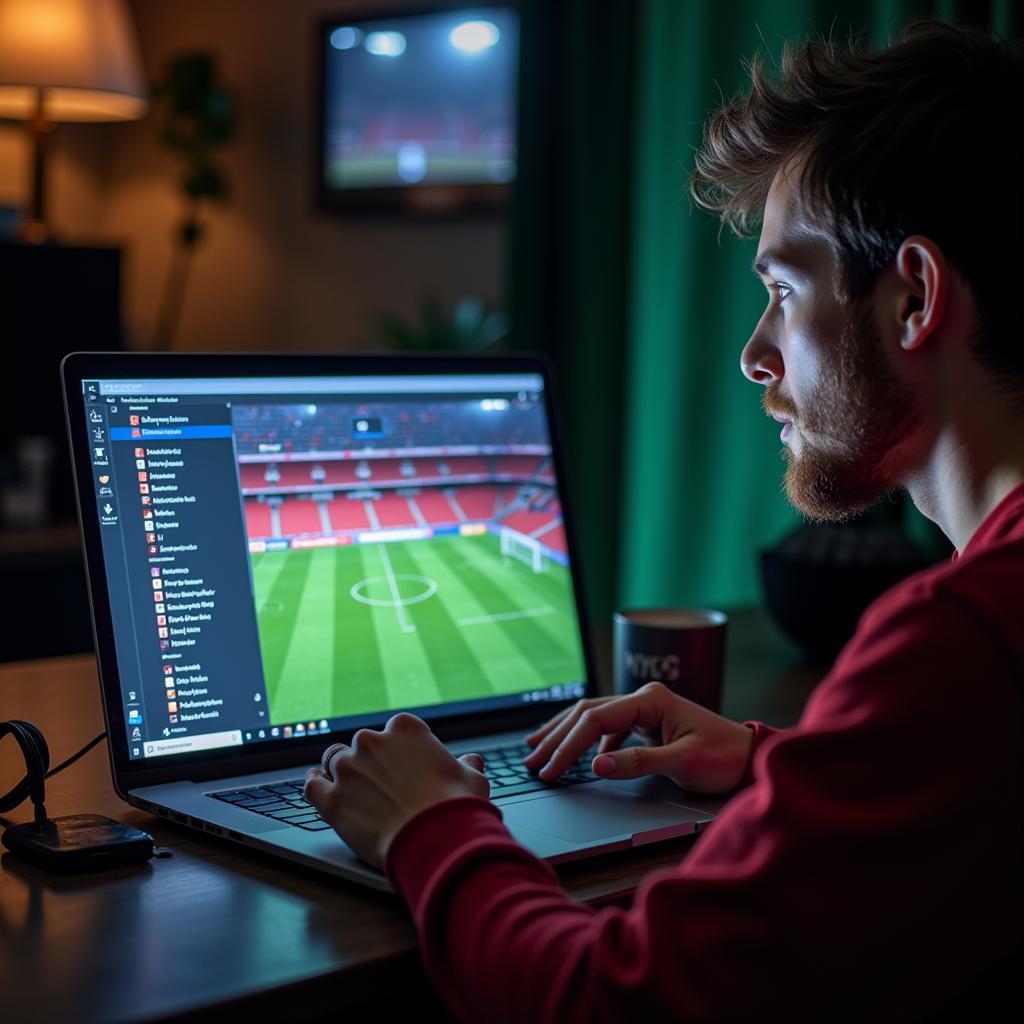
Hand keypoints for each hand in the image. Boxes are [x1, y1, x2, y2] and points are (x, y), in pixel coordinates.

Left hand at [304, 712, 488, 870]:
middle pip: (364, 745)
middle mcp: (372, 740)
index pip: (396, 732)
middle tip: (384, 786)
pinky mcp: (332, 799)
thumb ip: (466, 766)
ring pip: (336, 762)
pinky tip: (314, 783)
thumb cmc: (456, 807)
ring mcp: (348, 769)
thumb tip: (471, 763)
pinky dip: (314, 784)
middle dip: (372, 762)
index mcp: (405, 728)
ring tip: (352, 789)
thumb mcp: (471, 779)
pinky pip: (313, 786)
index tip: (405, 767)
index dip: (400, 751)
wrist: (435, 840)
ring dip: (344, 773)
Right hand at [522, 682, 753, 794]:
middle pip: (587, 713)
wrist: (752, 759)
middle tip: (531, 761)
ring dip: (565, 735)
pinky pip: (607, 728)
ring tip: (537, 751)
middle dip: (556, 738)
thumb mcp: (682, 763)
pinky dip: (586, 741)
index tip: (549, 769)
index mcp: (650, 700)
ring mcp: (644, 709)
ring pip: (593, 717)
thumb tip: (596, 765)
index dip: (567, 746)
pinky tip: (573, 754)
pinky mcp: (647, 723)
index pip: (595, 720)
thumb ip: (638, 763)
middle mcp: (644, 699)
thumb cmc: (724, 759)